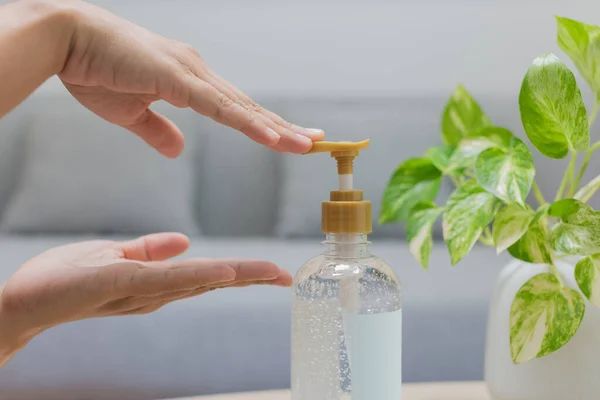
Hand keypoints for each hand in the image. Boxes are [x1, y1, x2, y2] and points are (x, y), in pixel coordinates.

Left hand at [0, 232, 290, 363]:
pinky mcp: (122, 285)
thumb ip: (150, 251)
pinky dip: (198, 275)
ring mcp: (142, 290)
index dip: (242, 272)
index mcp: (157, 282)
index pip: (207, 274)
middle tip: (286, 276)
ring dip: (236, 277)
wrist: (22, 299)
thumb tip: (184, 241)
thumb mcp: (115, 258)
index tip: (274, 272)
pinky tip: (223, 271)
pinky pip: (166, 279)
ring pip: (198, 281)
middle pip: (212, 281)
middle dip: (251, 278)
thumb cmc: (64, 279)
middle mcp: (156, 292)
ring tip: (270, 273)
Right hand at [53, 0, 323, 156]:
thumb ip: (157, 130)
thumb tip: (178, 149)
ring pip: (241, 107)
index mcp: (190, 82)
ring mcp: (190, 72)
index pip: (237, 110)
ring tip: (305, 144)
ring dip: (275, 128)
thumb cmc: (95, 69)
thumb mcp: (130, 113)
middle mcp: (198, 74)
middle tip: (317, 142)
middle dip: (284, 127)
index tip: (292, 138)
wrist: (65, 39)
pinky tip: (270, 137)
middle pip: (248, 108)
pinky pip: (218, 106)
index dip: (265, 125)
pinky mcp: (175, 76)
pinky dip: (246, 123)